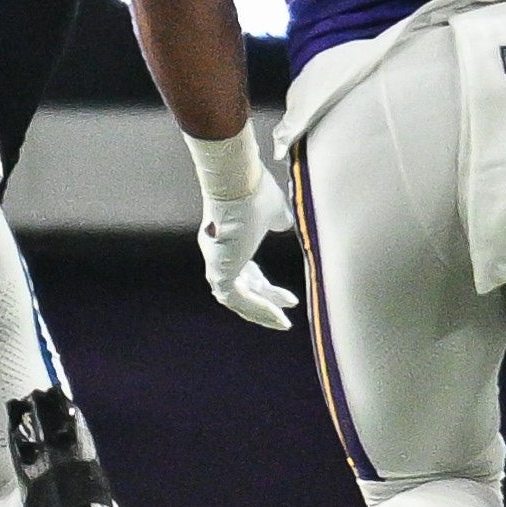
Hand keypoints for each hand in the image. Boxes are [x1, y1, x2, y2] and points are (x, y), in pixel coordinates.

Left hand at [188, 122, 296, 328]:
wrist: (240, 183)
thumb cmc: (256, 192)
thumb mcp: (274, 212)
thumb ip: (278, 220)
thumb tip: (285, 224)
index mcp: (227, 242)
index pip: (245, 273)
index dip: (266, 288)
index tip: (289, 300)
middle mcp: (217, 255)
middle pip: (241, 289)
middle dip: (263, 305)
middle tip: (284, 319)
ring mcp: (216, 264)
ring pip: (237, 299)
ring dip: (260, 312)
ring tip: (283, 323)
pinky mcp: (220, 271)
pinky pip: (238, 299)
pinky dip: (258, 308)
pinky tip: (277, 315)